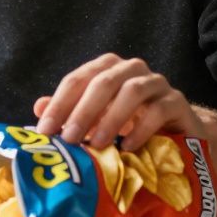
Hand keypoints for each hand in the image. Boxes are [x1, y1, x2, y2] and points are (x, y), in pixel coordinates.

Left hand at [33, 53, 202, 151]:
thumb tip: (38, 107)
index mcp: (106, 69)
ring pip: (133, 91)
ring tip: (97, 143)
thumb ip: (69, 111)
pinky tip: (128, 147)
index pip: (77, 80)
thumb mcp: (96, 118)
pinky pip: (159, 110)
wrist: (178, 131)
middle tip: (69, 139)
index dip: (59, 104)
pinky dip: (141, 128)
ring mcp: (157, 83)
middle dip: (83, 111)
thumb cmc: (131, 123)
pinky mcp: (177, 102)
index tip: (44, 130)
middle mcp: (131, 69)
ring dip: (112, 118)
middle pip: (103, 82)